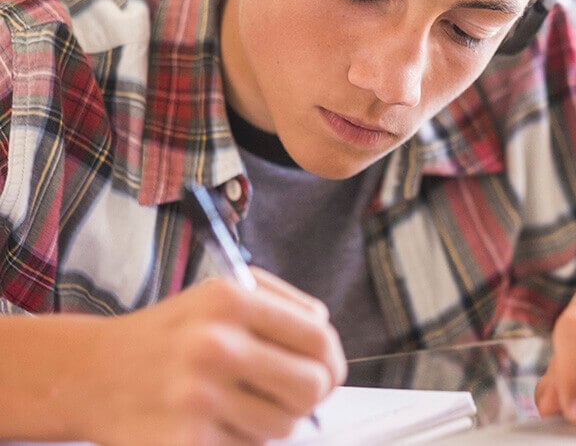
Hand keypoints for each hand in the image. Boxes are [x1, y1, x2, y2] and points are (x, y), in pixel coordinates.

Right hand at [80, 269, 346, 444]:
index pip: (317, 338)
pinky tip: (216, 421)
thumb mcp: (219, 294)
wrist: (94, 372)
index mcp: (231, 301)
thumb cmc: (170, 331)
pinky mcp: (184, 442)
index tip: (327, 370)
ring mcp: (198, 398)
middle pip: (312, 386)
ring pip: (284, 426)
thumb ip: (279, 303)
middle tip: (293, 393)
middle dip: (312, 395)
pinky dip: (242, 441)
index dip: (332, 360)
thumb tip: (323, 333)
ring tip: (242, 402)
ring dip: (273, 419)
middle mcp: (216, 345)